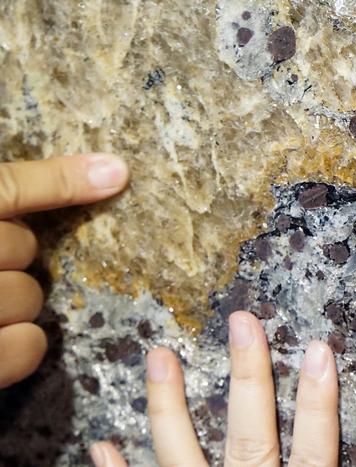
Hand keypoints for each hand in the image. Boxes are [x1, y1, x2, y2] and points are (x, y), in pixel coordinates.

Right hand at [0, 153, 128, 388]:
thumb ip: (3, 196)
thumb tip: (107, 170)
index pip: (6, 190)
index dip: (62, 180)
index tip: (116, 174)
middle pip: (20, 248)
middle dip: (7, 257)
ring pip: (27, 294)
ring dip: (11, 303)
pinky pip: (24, 347)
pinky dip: (21, 346)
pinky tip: (2, 340)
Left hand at [90, 311, 339, 466]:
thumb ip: (318, 465)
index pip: (314, 453)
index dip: (317, 403)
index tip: (319, 349)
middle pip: (252, 441)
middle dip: (249, 378)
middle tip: (241, 322)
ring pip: (184, 460)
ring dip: (169, 409)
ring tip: (158, 357)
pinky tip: (103, 445)